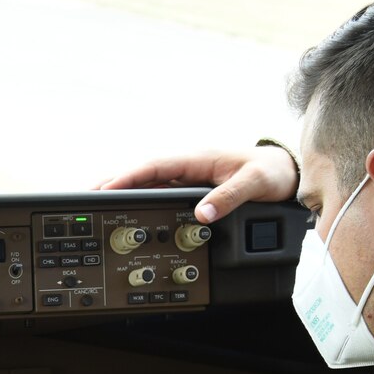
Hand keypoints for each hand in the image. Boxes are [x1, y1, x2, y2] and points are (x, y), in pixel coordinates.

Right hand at [97, 144, 299, 223]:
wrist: (286, 174)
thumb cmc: (272, 173)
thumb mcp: (255, 184)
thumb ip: (229, 198)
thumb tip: (202, 214)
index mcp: (198, 160)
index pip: (154, 166)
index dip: (128, 177)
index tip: (106, 187)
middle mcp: (189, 166)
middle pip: (143, 174)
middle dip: (114, 182)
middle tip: (87, 195)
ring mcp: (188, 177)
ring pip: (148, 183)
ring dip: (123, 190)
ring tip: (98, 202)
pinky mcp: (191, 188)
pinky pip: (159, 191)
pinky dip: (140, 198)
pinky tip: (128, 209)